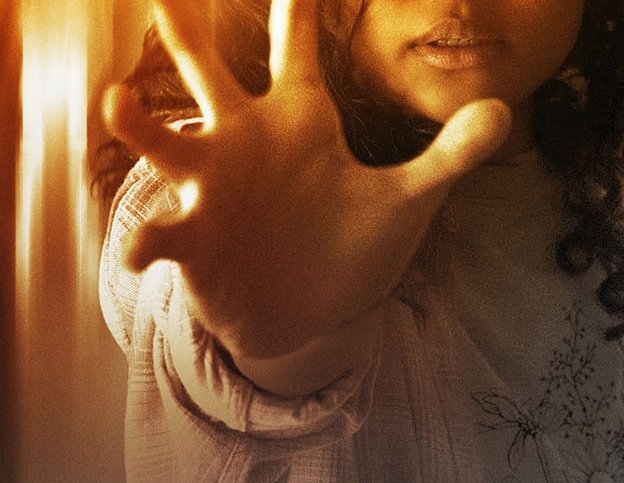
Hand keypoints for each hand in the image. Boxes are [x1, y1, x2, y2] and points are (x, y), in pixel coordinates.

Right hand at [103, 0, 511, 359]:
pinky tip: (141, 251)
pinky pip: (162, 233)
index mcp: (297, 120)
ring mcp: (210, 188)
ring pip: (166, 141)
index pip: (293, 43)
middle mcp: (244, 140)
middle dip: (184, 23)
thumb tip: (505, 106)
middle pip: (207, 69)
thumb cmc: (350, 245)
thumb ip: (449, 154)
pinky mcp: (192, 240)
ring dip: (139, 124)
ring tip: (118, 101)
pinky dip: (148, 240)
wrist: (310, 312)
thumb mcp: (406, 200)